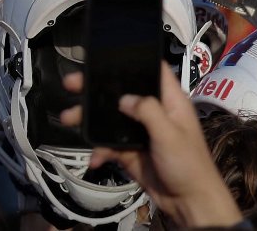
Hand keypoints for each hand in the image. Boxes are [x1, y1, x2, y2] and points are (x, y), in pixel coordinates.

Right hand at [59, 64, 239, 227]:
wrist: (187, 200)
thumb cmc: (188, 163)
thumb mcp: (169, 134)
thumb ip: (148, 111)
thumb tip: (123, 98)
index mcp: (170, 102)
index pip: (154, 72)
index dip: (134, 61)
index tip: (107, 56)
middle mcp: (154, 113)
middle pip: (123, 93)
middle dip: (97, 89)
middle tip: (71, 84)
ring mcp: (141, 132)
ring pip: (110, 119)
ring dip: (89, 120)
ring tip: (68, 119)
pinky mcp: (131, 152)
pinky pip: (108, 145)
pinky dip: (99, 151)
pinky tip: (95, 160)